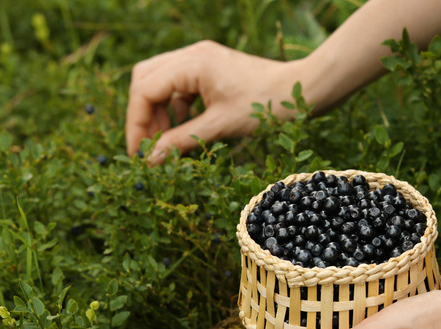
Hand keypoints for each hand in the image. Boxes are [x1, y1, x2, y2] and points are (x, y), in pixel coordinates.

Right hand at [126, 41, 301, 163]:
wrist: (303, 90)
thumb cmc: (266, 105)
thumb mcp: (220, 126)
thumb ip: (181, 141)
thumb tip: (150, 160)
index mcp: (192, 64)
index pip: (144, 91)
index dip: (136, 124)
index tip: (140, 154)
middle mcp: (192, 55)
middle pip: (145, 80)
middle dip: (143, 116)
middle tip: (149, 148)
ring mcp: (201, 59)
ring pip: (160, 82)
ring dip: (159, 112)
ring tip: (167, 142)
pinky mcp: (210, 68)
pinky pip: (179, 86)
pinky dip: (176, 108)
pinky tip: (185, 130)